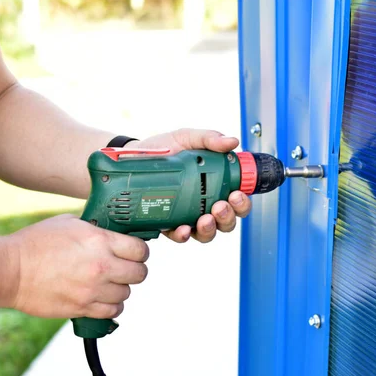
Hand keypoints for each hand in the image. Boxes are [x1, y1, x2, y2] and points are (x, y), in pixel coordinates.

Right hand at [8, 214, 148, 319]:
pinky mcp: (82, 307)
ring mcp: (92, 289)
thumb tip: (112, 231)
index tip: (135, 252)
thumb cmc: (36, 242)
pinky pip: (112, 311)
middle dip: (135, 270)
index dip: (141, 251)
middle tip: (125, 268)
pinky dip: (111, 306)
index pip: (140, 249)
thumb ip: (96, 229)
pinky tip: (103, 298)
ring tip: (109, 283)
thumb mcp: (70, 222)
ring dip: (121, 288)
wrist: (9, 270)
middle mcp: (101, 266)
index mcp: (100, 241)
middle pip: (140, 273)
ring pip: (127, 294)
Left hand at [125, 128, 251, 242]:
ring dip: (210, 229)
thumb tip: (231, 141)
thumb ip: (208, 138)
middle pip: (227, 221)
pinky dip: (184, 235)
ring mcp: (188, 216)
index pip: (237, 200)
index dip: (242, 202)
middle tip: (220, 206)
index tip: (236, 194)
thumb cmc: (163, 149)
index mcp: (214, 184)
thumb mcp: (187, 138)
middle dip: (228, 217)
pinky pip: (181, 236)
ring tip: (205, 219)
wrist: (132, 157)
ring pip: (208, 233)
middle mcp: (204, 204)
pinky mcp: (169, 225)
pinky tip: (183, 228)